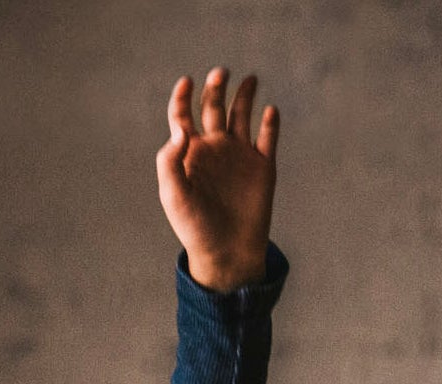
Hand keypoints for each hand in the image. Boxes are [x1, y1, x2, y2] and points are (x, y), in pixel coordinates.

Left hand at [156, 67, 278, 291]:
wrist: (226, 253)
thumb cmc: (194, 228)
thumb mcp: (174, 197)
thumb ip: (170, 162)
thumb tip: (180, 129)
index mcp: (189, 154)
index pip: (182, 116)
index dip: (182, 96)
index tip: (186, 82)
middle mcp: (214, 148)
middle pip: (213, 106)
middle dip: (215, 86)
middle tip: (219, 73)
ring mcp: (240, 155)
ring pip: (242, 114)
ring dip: (245, 95)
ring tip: (249, 79)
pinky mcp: (263, 166)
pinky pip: (268, 137)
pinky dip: (270, 123)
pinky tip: (269, 113)